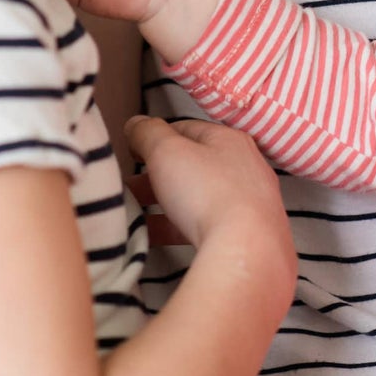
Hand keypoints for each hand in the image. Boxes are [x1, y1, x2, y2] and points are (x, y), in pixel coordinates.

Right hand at [129, 116, 293, 280]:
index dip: (156, 136)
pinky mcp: (243, 236)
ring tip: (133, 213)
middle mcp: (244, 169)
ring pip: (197, 198)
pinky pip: (203, 227)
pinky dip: (175, 229)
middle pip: (192, 165)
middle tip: (129, 186)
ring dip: (164, 203)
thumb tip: (136, 124)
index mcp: (229, 140)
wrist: (246, 251)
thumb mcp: (167, 152)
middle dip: (157, 175)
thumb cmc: (209, 193)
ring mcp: (247, 204)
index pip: (186, 129)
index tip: (133, 150)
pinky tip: (151, 237)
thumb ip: (148, 133)